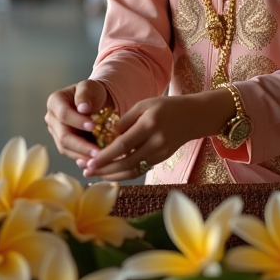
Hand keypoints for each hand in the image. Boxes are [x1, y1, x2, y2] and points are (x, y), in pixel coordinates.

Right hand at [45, 80, 109, 163]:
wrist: (98, 103)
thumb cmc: (93, 93)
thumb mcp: (91, 87)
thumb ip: (86, 94)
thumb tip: (83, 108)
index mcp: (55, 102)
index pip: (64, 114)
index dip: (78, 122)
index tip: (93, 126)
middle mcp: (52, 119)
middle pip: (63, 136)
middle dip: (81, 145)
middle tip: (98, 152)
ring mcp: (57, 133)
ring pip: (66, 149)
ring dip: (83, 155)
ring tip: (99, 159)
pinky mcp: (64, 145)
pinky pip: (72, 154)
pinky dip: (83, 159)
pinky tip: (94, 163)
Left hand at [83, 90, 236, 181]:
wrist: (193, 116)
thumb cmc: (165, 106)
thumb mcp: (144, 105)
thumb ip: (125, 120)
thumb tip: (106, 136)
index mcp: (149, 124)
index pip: (122, 145)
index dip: (104, 156)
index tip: (88, 161)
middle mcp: (156, 141)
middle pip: (126, 162)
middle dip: (104, 169)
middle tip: (86, 171)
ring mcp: (161, 153)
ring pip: (133, 170)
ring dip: (112, 174)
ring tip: (95, 174)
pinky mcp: (162, 159)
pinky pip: (140, 169)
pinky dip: (124, 173)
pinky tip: (111, 172)